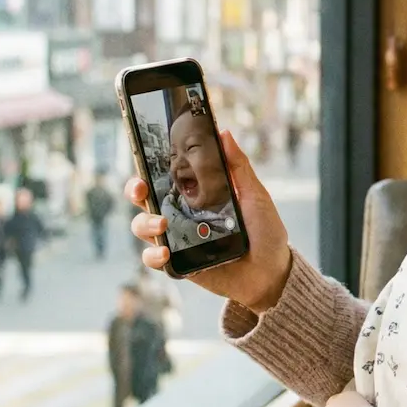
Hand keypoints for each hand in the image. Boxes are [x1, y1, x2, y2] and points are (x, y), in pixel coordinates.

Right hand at [126, 130, 292, 312]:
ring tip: (162, 226)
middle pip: (146, 198)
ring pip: (143, 226)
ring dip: (145, 223)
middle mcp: (182, 214)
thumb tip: (224, 134)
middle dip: (135, 190)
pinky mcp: (179, 264)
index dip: (148, 165)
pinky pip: (154, 259)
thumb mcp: (254, 195)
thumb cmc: (264, 231)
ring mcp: (178, 239)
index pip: (165, 175)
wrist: (271, 272)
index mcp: (196, 193)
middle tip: (142, 189)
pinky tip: (165, 253)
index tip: (145, 155)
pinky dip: (153, 255)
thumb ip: (238, 166)